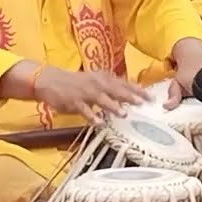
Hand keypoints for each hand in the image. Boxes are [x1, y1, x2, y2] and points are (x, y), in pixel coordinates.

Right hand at [33, 68, 147, 124]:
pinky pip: (84, 110)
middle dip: (129, 96)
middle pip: (116, 90)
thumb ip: (110, 87)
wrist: (50, 80)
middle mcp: (96, 83)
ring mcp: (84, 92)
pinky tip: (99, 123)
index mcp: (102, 78)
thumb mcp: (94, 80)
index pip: (123, 83)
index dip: (137, 90)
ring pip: (101, 99)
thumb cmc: (74, 82)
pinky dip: (91, 116)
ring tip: (123, 113)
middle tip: (142, 103)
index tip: (151, 97)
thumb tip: (129, 94)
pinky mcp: (73, 102)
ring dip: (112, 106)